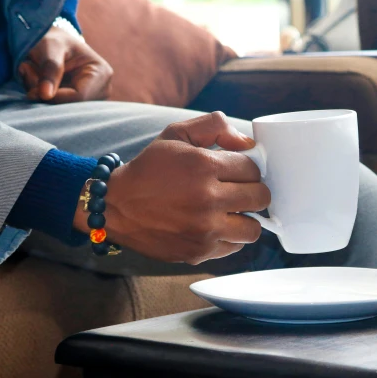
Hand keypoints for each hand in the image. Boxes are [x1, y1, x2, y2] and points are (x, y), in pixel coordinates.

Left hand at [19, 26, 112, 103]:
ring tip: (32, 74)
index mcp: (101, 73)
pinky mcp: (80, 104)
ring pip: (63, 110)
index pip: (79, 96)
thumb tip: (45, 95)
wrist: (52, 43)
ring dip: (43, 96)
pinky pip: (59, 110)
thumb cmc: (53, 41)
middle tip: (28, 73)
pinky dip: (44, 99)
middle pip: (72, 106)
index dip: (54, 97)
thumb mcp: (50, 47)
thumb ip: (49, 69)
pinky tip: (39, 84)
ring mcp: (93, 99)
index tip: (31, 90)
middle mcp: (102, 89)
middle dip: (47, 95)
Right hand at [73, 112, 270, 263]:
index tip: (235, 172)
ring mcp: (204, 229)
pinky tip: (215, 226)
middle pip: (260, 198)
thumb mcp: (176, 133)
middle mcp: (207, 199)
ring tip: (230, 211)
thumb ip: (215, 126)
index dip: (247, 169)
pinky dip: (230, 237)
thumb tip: (248, 143)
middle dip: (252, 191)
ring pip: (253, 228)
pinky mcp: (199, 251)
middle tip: (237, 191)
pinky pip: (235, 246)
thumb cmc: (150, 169)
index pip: (253, 169)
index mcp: (204, 166)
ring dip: (245, 218)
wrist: (116, 206)